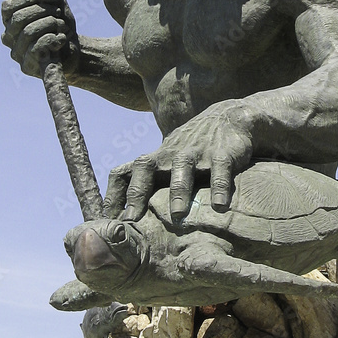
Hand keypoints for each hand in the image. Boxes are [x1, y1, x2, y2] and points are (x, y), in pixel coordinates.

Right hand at [1, 0, 79, 76]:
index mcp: (10, 20)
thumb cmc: (61, 23)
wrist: (76, 48)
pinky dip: (52, 40)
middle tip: (58, 14)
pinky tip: (61, 39)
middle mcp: (9, 37)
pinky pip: (36, 49)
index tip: (44, 0)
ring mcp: (17, 53)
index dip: (27, 0)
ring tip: (62, 27)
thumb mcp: (58, 1)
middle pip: (19, 18)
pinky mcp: (27, 66)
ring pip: (28, 32)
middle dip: (44, 11)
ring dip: (51, 25)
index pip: (8, 7)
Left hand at [104, 101, 253, 221]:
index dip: (113, 195)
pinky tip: (220, 206)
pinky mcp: (223, 152)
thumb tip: (129, 218)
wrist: (229, 117)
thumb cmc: (193, 148)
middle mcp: (171, 154)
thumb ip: (152, 182)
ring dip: (178, 191)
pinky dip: (219, 187)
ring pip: (182, 168)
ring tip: (177, 215)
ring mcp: (196, 152)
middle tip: (132, 219)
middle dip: (137, 193)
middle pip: (146, 168)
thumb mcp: (169, 160)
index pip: (124, 173)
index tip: (108, 220)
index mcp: (155, 159)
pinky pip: (219, 169)